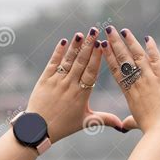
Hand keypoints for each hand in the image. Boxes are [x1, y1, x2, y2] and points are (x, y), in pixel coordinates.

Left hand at [27, 28, 122, 142]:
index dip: (96, 57)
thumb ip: (105, 120)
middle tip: (95, 31)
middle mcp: (70, 85)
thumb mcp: (86, 122)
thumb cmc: (64, 126)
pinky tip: (64, 41)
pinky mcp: (45, 79)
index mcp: (82, 94)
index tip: (102, 44)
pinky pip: (53, 63)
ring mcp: (57, 81)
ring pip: (68, 60)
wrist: (38, 128)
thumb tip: (122, 126)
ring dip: (75, 46)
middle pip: (81, 62)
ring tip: (82, 33)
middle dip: (88, 45)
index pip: (91, 72)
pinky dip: (58, 52)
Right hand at [101, 26, 159, 132]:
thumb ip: (129, 121)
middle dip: (115, 44)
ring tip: (122, 30)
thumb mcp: (136, 123)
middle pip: (123, 59)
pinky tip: (147, 38)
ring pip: (137, 56)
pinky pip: (156, 59)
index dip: (108, 57)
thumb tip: (123, 127)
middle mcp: (136, 82)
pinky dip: (152, 48)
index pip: (116, 71)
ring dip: (129, 42)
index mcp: (128, 92)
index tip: (102, 46)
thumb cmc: (150, 128)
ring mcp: (149, 79)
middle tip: (108, 30)